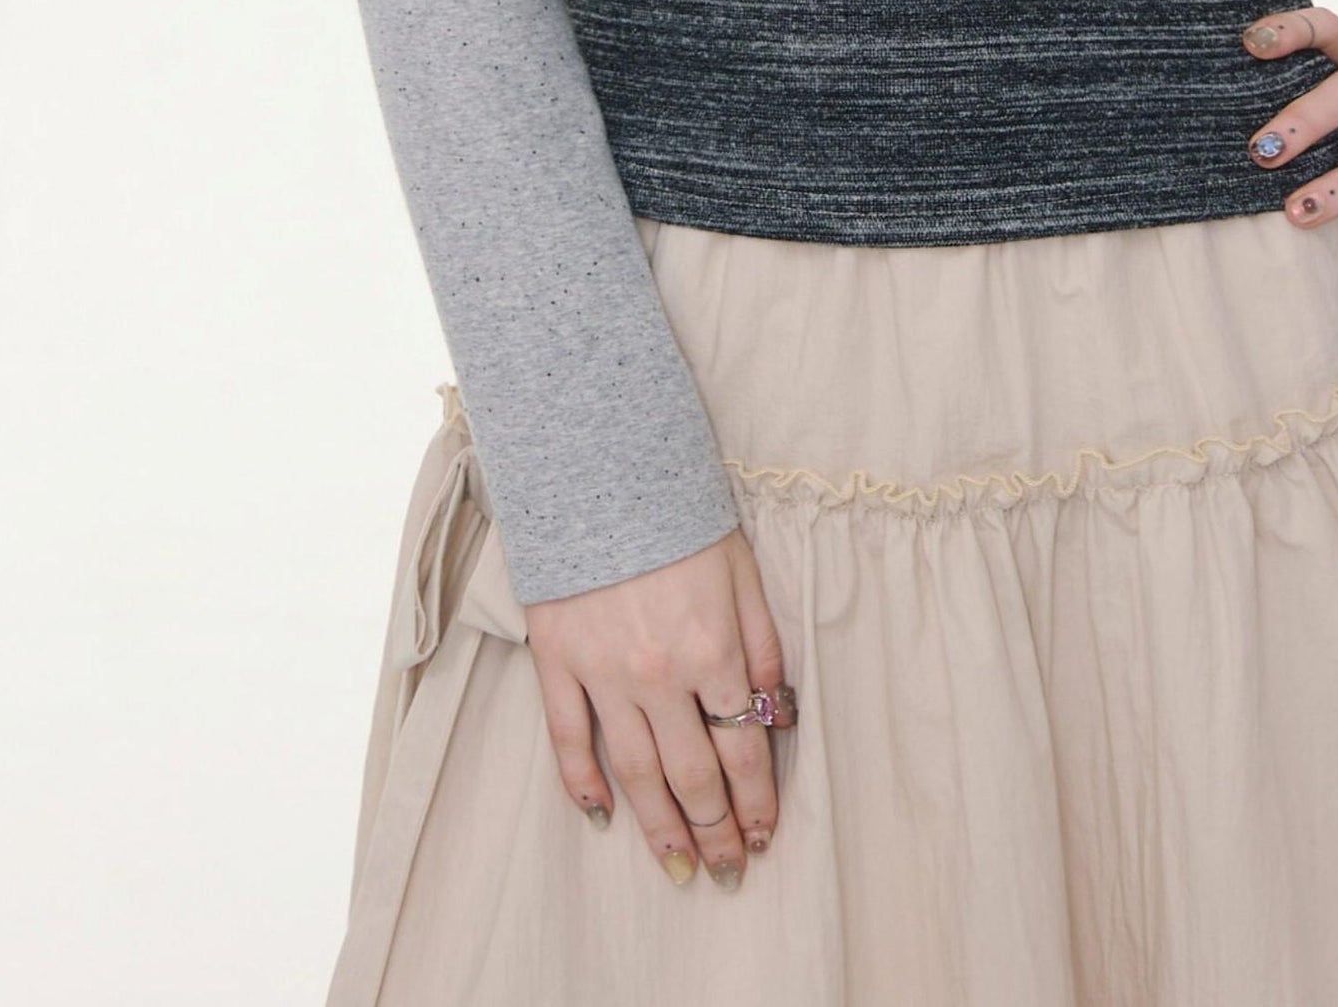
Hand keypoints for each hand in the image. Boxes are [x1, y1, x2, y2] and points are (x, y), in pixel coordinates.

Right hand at [525, 522, 786, 890]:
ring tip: (680, 869)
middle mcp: (659, 675)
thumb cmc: (680, 517)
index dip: (757, 800)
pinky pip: (568, 739)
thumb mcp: (743, 570)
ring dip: (660, 828)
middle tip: (728, 869)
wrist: (600, 468)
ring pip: (635, 774)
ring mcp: (603, 672)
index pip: (743, 748)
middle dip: (715, 829)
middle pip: (692, 775)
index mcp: (713, 650)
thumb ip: (763, 644)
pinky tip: (601, 818)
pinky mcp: (557, 661)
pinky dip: (582, 784)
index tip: (765, 835)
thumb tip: (780, 713)